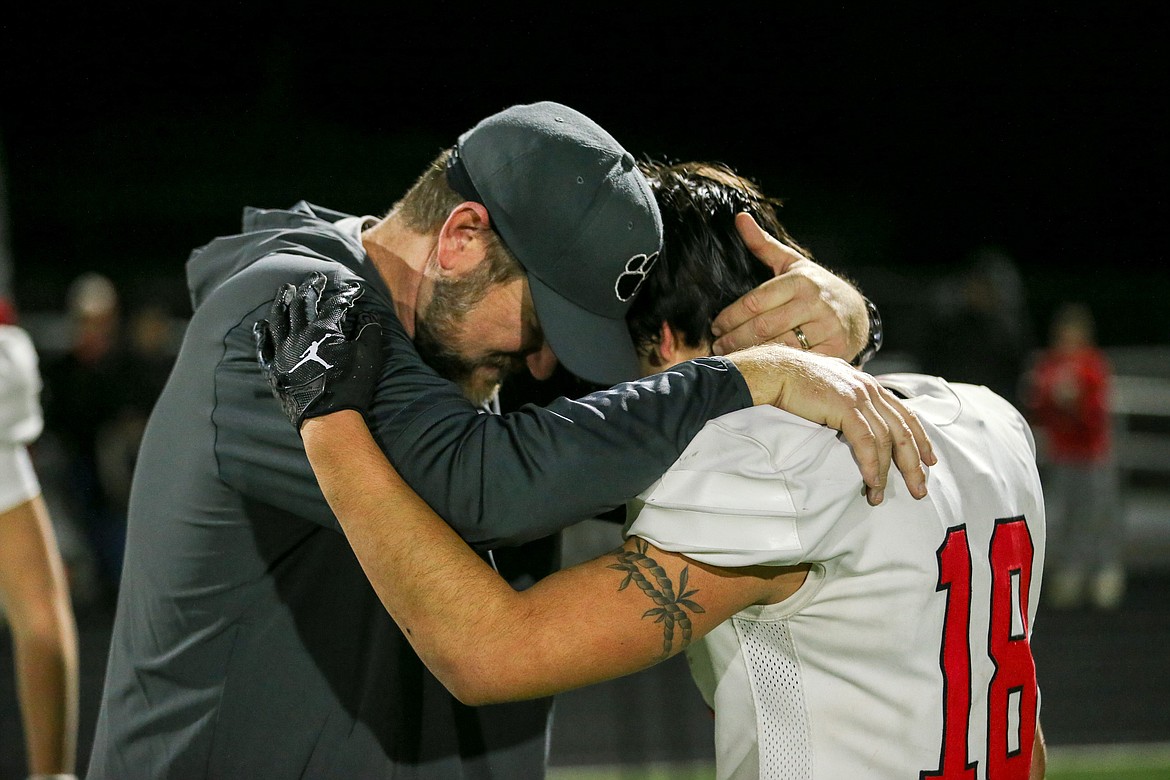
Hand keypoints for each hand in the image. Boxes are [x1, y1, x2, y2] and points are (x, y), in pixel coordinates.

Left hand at [254, 271, 382, 427]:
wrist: (327, 418)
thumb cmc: (350, 387)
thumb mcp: (369, 357)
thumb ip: (370, 334)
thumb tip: (371, 319)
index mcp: (323, 331)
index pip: (335, 305)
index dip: (346, 295)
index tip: (353, 290)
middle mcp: (299, 335)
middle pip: (302, 304)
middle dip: (310, 288)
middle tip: (315, 278)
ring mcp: (283, 351)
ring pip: (278, 319)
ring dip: (281, 301)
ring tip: (284, 289)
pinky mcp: (274, 368)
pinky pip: (263, 347)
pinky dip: (261, 334)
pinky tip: (259, 325)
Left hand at [710, 213, 866, 360]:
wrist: (856, 312)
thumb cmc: (815, 287)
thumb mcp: (792, 264)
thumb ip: (764, 245)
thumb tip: (740, 218)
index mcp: (800, 280)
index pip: (754, 302)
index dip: (730, 317)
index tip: (715, 326)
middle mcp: (815, 303)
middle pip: (763, 326)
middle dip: (735, 338)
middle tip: (718, 345)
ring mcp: (827, 327)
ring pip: (779, 345)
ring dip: (752, 354)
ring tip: (733, 356)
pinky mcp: (835, 349)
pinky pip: (799, 361)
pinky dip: (778, 365)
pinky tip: (761, 366)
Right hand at [727, 344, 935, 504]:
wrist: (774, 371)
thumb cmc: (794, 382)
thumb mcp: (830, 389)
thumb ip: (846, 400)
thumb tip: (853, 421)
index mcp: (868, 384)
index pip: (904, 413)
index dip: (920, 438)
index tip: (929, 461)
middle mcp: (869, 388)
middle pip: (903, 429)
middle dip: (914, 462)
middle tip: (920, 489)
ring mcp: (858, 396)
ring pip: (888, 438)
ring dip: (888, 471)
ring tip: (881, 495)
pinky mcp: (845, 406)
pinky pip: (866, 441)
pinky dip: (871, 464)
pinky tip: (872, 481)